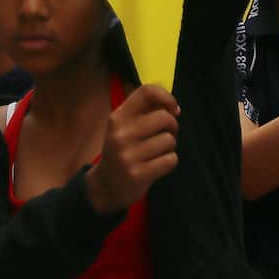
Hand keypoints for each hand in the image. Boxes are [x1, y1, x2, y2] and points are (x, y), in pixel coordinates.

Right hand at [85, 84, 179, 214]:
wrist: (105, 185)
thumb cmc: (122, 151)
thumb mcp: (123, 127)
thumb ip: (143, 112)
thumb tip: (172, 106)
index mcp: (117, 117)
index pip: (147, 92)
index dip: (167, 97)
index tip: (173, 108)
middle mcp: (121, 133)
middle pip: (165, 117)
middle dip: (172, 127)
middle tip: (165, 135)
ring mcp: (128, 155)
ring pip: (169, 140)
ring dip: (169, 147)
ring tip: (157, 152)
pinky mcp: (138, 174)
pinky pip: (170, 160)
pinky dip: (169, 162)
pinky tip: (157, 165)